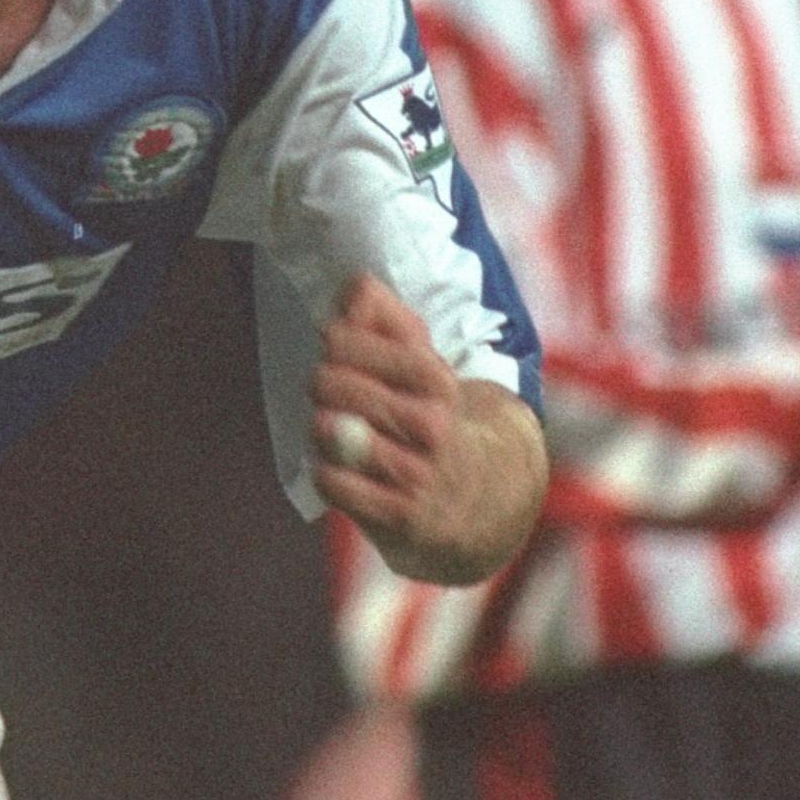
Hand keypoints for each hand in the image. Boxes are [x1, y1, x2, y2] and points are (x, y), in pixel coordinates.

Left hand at [312, 275, 546, 583]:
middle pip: (335, 383)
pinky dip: (324, 471)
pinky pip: (335, 483)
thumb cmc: (431, 419)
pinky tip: (334, 465)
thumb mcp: (421, 364)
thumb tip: (356, 284)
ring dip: (319, 426)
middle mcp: (432, 425)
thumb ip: (386, 318)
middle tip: (324, 386)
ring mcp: (417, 473)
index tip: (332, 343)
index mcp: (436, 380)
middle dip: (320, 380)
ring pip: (332, 432)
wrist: (479, 501)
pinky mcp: (401, 516)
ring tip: (329, 425)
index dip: (335, 338)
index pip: (358, 341)